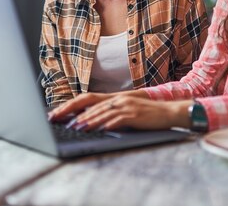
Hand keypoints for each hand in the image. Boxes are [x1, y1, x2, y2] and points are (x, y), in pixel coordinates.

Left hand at [68, 95, 192, 130]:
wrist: (168, 112)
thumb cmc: (147, 115)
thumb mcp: (127, 111)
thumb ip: (111, 114)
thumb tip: (92, 122)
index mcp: (114, 98)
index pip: (88, 100)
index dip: (72, 106)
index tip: (58, 114)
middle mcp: (118, 99)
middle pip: (91, 105)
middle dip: (74, 113)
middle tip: (62, 121)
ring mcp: (126, 106)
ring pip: (102, 112)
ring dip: (88, 121)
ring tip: (77, 128)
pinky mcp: (134, 114)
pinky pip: (118, 120)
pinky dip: (107, 124)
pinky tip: (100, 130)